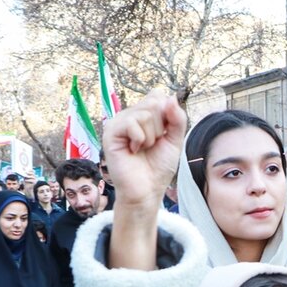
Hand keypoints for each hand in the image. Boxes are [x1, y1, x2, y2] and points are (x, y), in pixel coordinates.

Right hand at [103, 90, 187, 209]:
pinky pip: (132, 123)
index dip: (167, 115)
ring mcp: (118, 123)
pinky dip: (140, 139)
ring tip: (142, 149)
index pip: (158, 96)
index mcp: (143, 115)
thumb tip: (171, 97)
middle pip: (154, 103)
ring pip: (145, 113)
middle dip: (160, 127)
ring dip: (151, 136)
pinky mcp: (110, 132)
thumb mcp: (175, 139)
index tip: (163, 134)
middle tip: (151, 145)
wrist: (147, 190)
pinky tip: (133, 150)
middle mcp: (129, 115)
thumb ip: (177, 118)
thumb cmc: (158, 167)